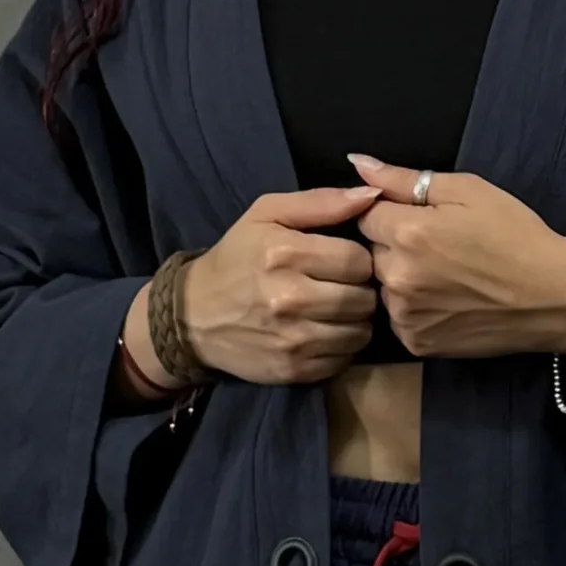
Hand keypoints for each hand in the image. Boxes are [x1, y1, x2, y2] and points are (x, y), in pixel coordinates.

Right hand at [173, 183, 382, 385]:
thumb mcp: (267, 215)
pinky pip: (344, 358)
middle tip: (340, 287)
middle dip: (359, 290)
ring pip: (360, 331)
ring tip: (334, 310)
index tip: (342, 261)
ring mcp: (292, 340)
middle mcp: (290, 299)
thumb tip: (373, 194)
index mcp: (285, 254)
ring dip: (354, 320)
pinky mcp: (294, 370)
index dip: (357, 259)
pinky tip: (323, 332)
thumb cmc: (236, 258)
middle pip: (364, 298)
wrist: (193, 317)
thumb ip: (321, 202)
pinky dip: (341, 346)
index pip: (358, 260)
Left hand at [345, 154, 565, 358]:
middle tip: (440, 249)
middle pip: (371, 252)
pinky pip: (399, 318)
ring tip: (446, 277)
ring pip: (383, 287)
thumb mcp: (469, 191)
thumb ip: (405, 178)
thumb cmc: (516, 236)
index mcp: (408, 232)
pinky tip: (447, 302)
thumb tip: (358, 163)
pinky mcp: (417, 343)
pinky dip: (415, 309)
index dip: (393, 213)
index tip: (424, 220)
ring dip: (402, 279)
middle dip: (395, 246)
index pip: (366, 214)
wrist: (555, 297)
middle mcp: (397, 277)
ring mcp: (405, 315)